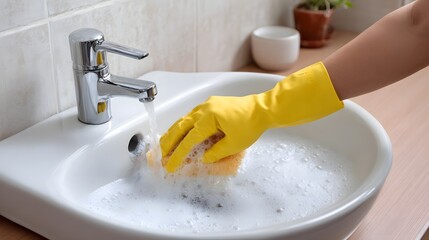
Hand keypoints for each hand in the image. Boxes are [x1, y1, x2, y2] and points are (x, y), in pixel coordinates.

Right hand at [160, 62, 343, 172]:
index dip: (178, 154)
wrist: (262, 108)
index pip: (189, 139)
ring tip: (164, 145)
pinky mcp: (210, 104)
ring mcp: (206, 105)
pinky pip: (191, 116)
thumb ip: (216, 152)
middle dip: (168, 142)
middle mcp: (203, 109)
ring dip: (173, 133)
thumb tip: (202, 158)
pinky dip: (183, 126)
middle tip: (159, 155)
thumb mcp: (234, 144)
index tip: (170, 166)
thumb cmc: (251, 125)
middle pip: (180, 127)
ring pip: (183, 120)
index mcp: (209, 118)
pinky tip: (179, 132)